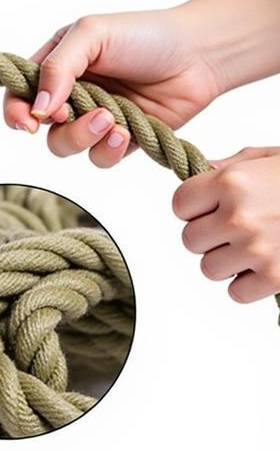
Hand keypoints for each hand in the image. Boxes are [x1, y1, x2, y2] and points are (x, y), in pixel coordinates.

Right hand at [4, 5, 225, 166]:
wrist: (200, 54)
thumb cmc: (146, 34)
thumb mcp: (93, 34)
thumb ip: (58, 67)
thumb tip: (39, 108)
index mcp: (56, 66)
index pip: (18, 95)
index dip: (15, 112)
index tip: (29, 123)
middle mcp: (70, 95)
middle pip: (40, 128)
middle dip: (59, 125)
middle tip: (76, 112)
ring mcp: (92, 119)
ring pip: (66, 147)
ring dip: (84, 137)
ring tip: (112, 120)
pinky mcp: (118, 139)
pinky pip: (98, 158)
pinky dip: (109, 149)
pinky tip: (128, 131)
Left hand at [173, 147, 279, 303]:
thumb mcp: (273, 158)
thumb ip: (233, 166)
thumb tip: (199, 171)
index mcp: (234, 181)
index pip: (180, 204)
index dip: (196, 207)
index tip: (215, 206)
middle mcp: (240, 215)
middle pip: (190, 240)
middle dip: (212, 236)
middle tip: (241, 228)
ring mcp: (257, 249)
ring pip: (210, 268)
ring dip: (230, 261)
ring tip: (259, 244)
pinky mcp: (275, 278)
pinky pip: (236, 292)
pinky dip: (250, 284)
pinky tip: (270, 265)